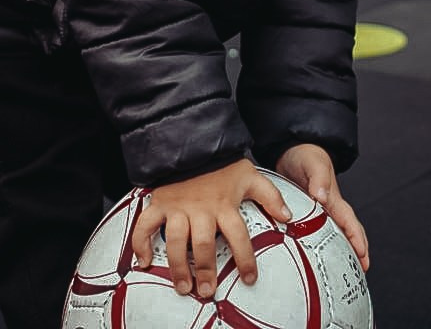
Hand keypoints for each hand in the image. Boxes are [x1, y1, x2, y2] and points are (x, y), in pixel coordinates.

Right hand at [131, 159, 291, 297]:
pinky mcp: (159, 203)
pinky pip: (146, 225)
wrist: (192, 139)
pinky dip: (141, 244)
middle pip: (204, 245)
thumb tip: (288, 217)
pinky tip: (145, 262)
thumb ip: (270, 196)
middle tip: (208, 291)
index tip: (250, 279)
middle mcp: (201, 209)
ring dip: (178, 266)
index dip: (245, 259)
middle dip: (206, 271)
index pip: (239, 235)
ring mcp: (178, 207)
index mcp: (224, 204)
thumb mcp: (249, 174)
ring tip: (184, 287)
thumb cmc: (222, 162)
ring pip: (177, 242)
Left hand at [275, 143, 369, 271]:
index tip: (363, 256)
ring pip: (332, 236)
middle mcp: (329, 209)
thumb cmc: (306, 155)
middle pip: (347, 233)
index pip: (350, 223)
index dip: (357, 240)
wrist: (293, 150)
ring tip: (339, 272)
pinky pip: (315, 233)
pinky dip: (318, 246)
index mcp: (335, 200)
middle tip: (361, 271)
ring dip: (339, 251)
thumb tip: (322, 197)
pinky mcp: (306, 214)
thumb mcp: (313, 164)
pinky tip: (312, 257)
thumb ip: (319, 179)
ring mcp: (319, 212)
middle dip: (357, 251)